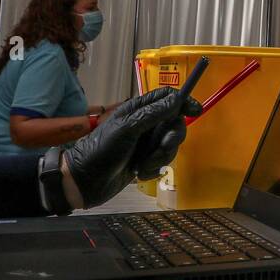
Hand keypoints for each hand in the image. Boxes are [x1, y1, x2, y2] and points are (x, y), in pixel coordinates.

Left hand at [60, 87, 201, 208]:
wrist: (84, 182)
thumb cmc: (102, 150)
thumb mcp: (127, 129)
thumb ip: (153, 114)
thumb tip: (177, 99)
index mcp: (138, 110)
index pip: (167, 97)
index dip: (183, 101)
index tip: (196, 111)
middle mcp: (144, 124)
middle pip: (174, 123)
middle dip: (171, 138)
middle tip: (161, 147)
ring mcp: (145, 143)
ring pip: (170, 145)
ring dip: (160, 157)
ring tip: (142, 166)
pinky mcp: (145, 161)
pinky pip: (162, 161)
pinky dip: (153, 168)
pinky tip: (139, 173)